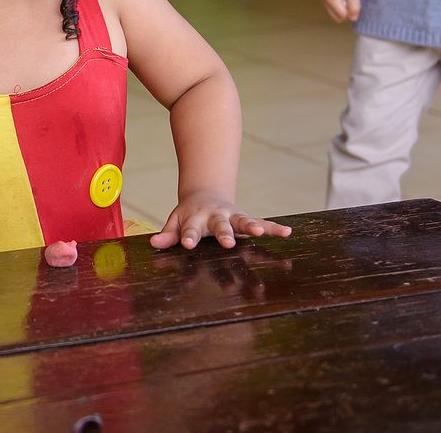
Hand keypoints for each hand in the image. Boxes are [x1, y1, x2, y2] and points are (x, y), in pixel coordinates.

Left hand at [150, 191, 293, 250]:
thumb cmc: (189, 215)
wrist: (206, 195)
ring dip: (252, 227)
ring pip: (243, 221)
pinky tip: (287, 232)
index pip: (190, 230)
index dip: (188, 237)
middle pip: (220, 226)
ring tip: (260, 233)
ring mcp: (232, 217)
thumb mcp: (176, 222)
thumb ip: (168, 234)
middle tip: (228, 243)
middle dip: (224, 234)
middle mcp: (216, 217)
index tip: (188, 245)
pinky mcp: (245, 220)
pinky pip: (262, 223)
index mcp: (196, 219)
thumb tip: (153, 243)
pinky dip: (274, 228)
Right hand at [322, 0, 360, 22]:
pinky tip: (343, 0)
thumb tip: (353, 19)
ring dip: (343, 10)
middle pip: (338, 18)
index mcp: (331, 0)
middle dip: (346, 13)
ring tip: (347, 0)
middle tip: (350, 3)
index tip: (354, 3)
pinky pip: (333, 10)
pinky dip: (340, 7)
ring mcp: (324, 1)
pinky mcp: (325, 0)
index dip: (350, 12)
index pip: (343, 16)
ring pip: (335, 15)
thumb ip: (354, 7)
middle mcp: (325, 2)